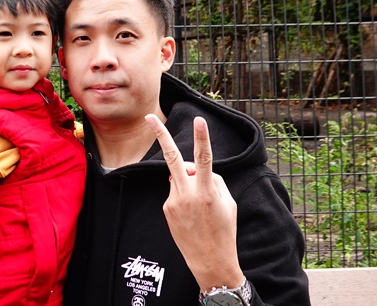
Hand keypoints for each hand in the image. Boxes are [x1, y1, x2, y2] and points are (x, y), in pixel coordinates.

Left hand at [145, 114, 244, 291]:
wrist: (210, 262)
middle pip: (172, 157)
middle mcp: (187, 194)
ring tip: (200, 205)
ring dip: (188, 180)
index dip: (202, 138)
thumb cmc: (224, 230)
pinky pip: (175, 191)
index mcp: (207, 192)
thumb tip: (195, 168)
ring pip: (178, 176)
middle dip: (160, 134)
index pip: (205, 159)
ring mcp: (174, 201)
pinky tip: (192, 214)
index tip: (199, 119)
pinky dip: (184, 195)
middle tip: (149, 116)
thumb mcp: (228, 203)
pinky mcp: (166, 208)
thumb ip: (213, 180)